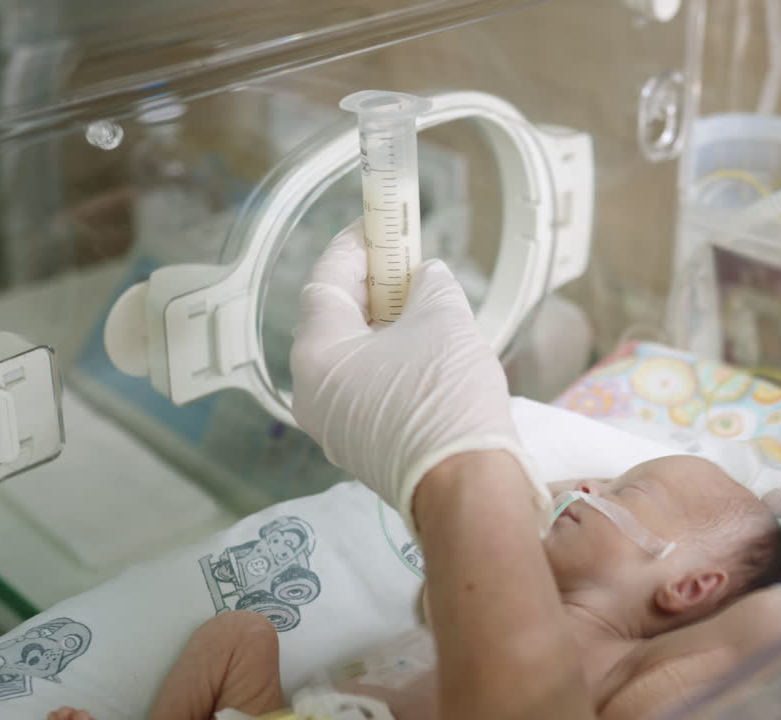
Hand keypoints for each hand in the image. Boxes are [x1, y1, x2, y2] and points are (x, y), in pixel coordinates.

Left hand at [290, 220, 551, 534]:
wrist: (468, 486)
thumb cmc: (446, 396)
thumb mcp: (443, 319)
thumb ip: (429, 286)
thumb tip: (424, 280)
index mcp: (316, 354)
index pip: (325, 280)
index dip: (354, 246)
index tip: (378, 222)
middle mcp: (312, 392)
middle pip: (336, 321)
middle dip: (373, 288)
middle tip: (409, 263)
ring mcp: (336, 427)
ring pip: (354, 359)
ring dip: (386, 327)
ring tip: (426, 305)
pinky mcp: (365, 450)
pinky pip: (369, 391)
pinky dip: (392, 363)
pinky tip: (429, 353)